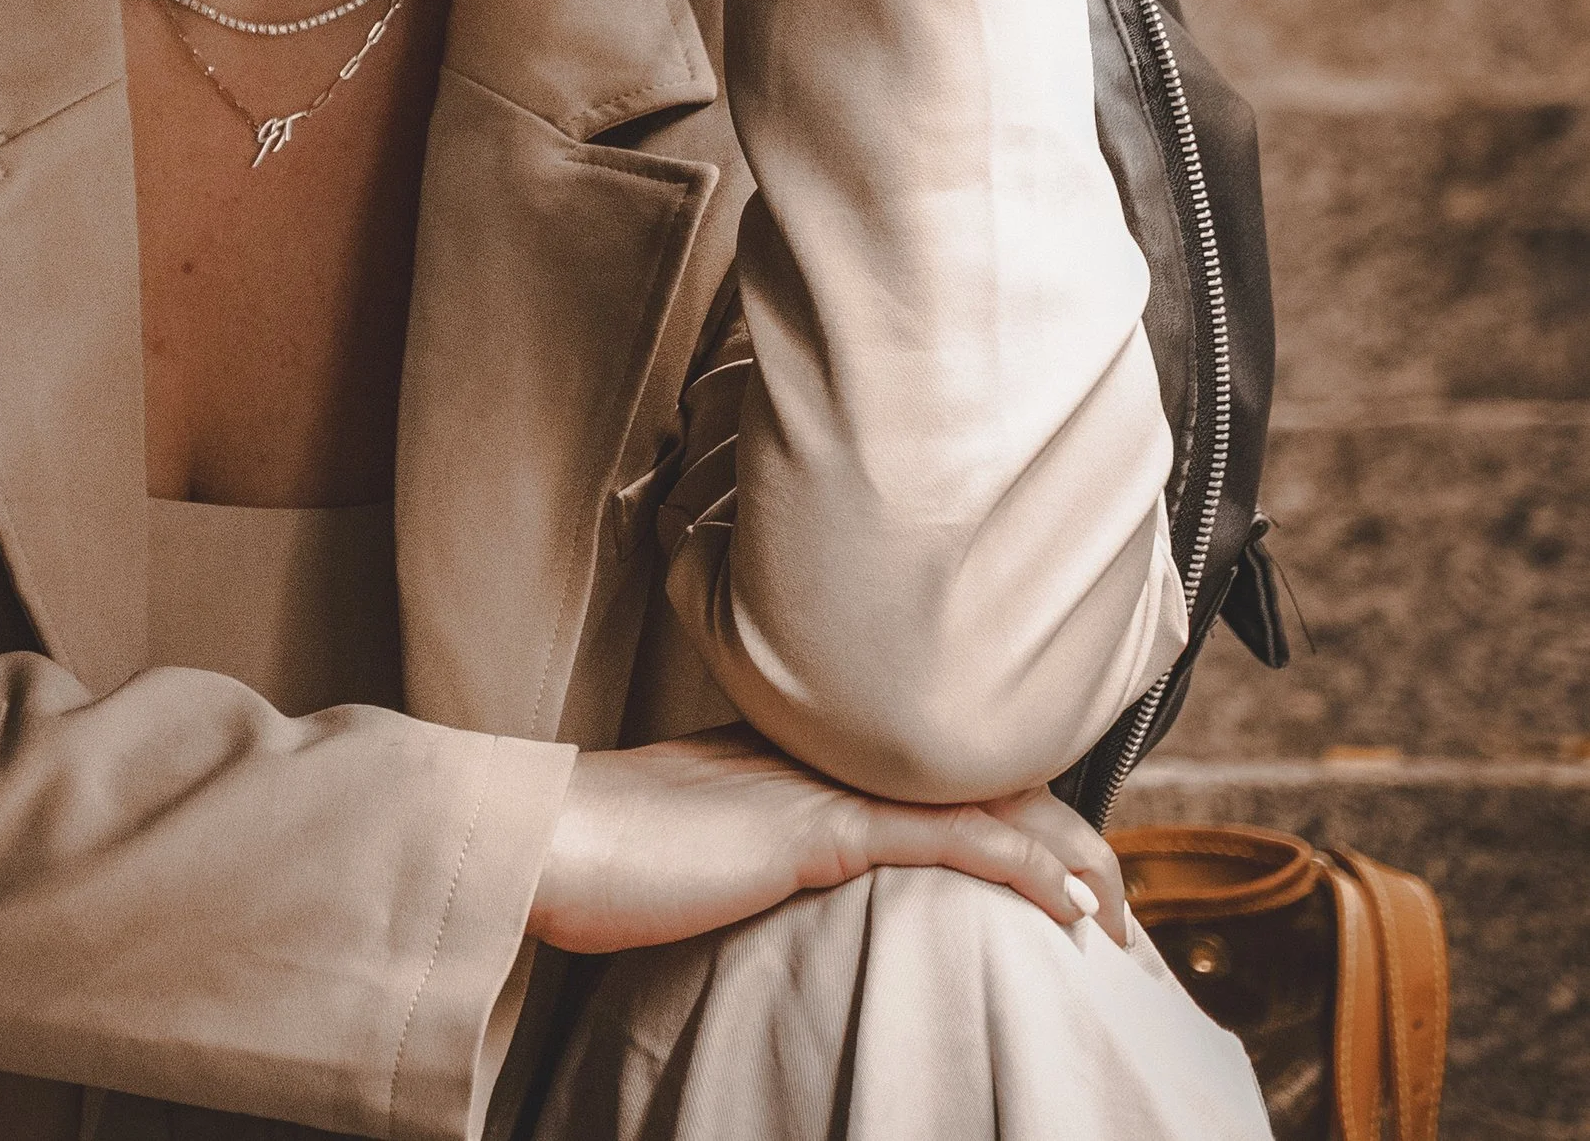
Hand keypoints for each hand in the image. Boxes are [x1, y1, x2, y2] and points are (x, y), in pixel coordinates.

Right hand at [525, 726, 1130, 955]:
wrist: (548, 835)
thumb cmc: (602, 848)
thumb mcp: (698, 838)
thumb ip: (755, 840)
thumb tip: (780, 874)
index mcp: (803, 749)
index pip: (934, 761)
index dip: (1015, 801)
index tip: (1063, 860)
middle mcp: (826, 750)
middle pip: (981, 769)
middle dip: (1066, 832)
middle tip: (1113, 902)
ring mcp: (825, 783)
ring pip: (985, 800)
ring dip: (1070, 857)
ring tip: (1114, 914)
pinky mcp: (818, 829)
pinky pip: (950, 842)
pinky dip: (1025, 871)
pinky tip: (1069, 907)